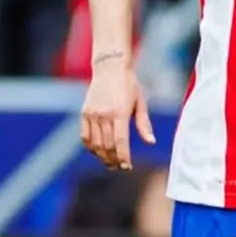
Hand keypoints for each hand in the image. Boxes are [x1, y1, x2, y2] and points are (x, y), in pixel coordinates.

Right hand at [80, 55, 155, 170]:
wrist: (110, 68)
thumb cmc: (129, 85)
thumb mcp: (140, 102)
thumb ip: (144, 124)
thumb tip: (151, 142)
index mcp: (120, 112)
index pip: (120, 142)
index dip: (123, 157)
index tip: (127, 167)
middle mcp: (104, 115)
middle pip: (107, 146)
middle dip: (114, 160)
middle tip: (120, 167)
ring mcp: (92, 114)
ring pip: (95, 144)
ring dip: (102, 157)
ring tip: (110, 163)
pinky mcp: (84, 113)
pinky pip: (85, 137)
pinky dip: (91, 147)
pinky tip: (98, 152)